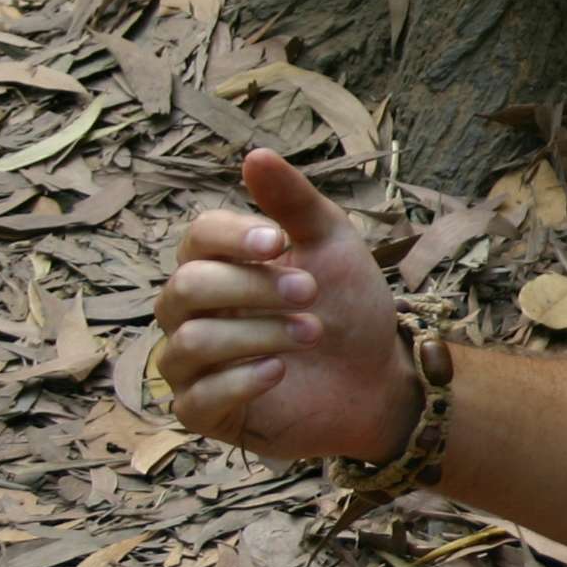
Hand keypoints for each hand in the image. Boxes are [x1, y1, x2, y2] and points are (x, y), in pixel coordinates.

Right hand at [155, 149, 412, 461]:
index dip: (233, 237)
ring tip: (312, 332)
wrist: (379, 376)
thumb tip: (256, 154)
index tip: (279, 241)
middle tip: (311, 293)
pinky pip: (195, 398)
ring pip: (192, 342)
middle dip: (253, 288)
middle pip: (187, 288)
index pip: (197, 238)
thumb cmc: (348, 306)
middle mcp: (192, 312)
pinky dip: (239, 380)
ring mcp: (192, 364)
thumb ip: (295, 204)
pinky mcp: (204, 412)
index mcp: (217, 264)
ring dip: (258, 333)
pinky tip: (280, 370)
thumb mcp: (332, 246)